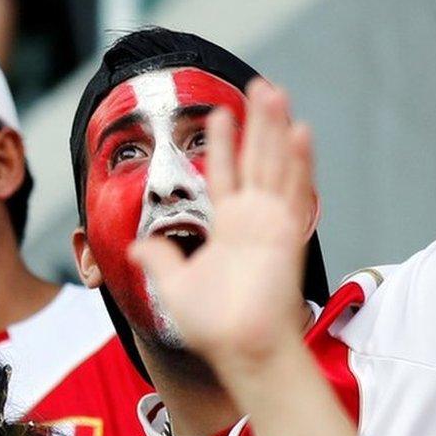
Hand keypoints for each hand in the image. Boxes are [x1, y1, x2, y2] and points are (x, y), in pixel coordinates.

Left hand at [128, 79, 317, 368]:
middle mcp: (252, 221)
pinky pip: (293, 191)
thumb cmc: (212, 327)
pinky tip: (299, 131)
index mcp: (227, 229)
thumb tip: (135, 246)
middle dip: (257, 123)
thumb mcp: (173, 286)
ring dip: (277, 129)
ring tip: (275, 92)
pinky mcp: (287, 234)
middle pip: (256, 159)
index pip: (225, 174)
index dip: (223, 144)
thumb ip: (159, 260)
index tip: (218, 114)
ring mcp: (272, 224)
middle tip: (260, 86)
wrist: (237, 350)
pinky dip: (298, 162)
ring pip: (275, 165)